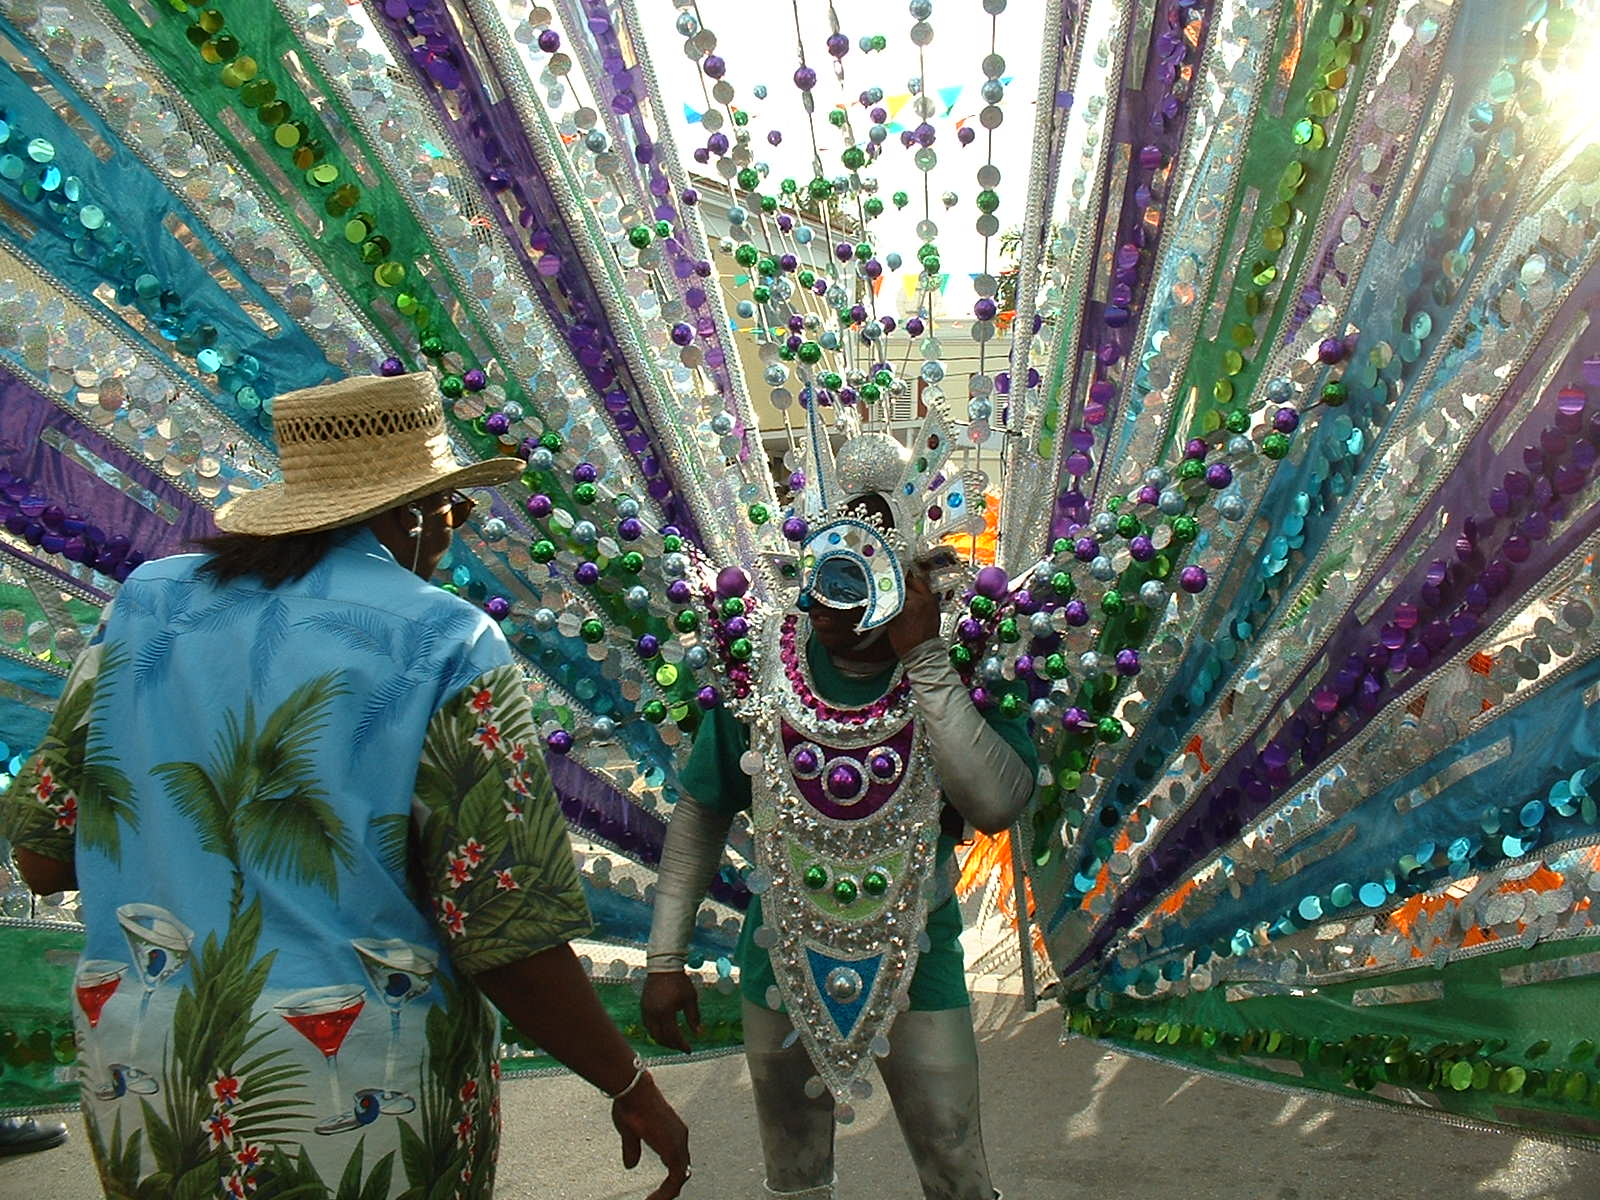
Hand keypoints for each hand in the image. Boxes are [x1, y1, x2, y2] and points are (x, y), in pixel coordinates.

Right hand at [612, 1074, 690, 1199]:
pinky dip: (667, 1192)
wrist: (633, 1091)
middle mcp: (679, 1137)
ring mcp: (678, 1142)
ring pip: (680, 1176)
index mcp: (672, 1132)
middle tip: (657, 1199)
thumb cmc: (632, 1103)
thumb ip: (633, 1149)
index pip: (677, 1161)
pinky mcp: (673, 1149)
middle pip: (681, 1170)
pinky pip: (676, 1179)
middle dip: (670, 1188)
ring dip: (668, 1193)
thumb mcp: (630, 1132)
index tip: (658, 1192)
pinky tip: (654, 1199)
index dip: (670, 1178)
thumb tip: (631, 1165)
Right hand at [641, 971, 700, 1053]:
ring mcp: (646, 1011)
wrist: (663, 967)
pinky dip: (655, 1032)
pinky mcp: (643, 1007)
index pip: (672, 1035)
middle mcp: (653, 1014)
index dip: (681, 1045)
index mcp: (665, 1012)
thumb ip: (694, 1017)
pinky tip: (663, 1031)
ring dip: (662, 1040)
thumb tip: (699, 1033)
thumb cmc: (679, 981)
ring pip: (652, 1033)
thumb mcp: (690, 998)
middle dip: (672, 1045)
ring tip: (673, 1041)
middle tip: (681, 1047)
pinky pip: (647, 1025)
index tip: (689, 1050)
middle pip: (660, 1038)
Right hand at [887, 569, 941, 658]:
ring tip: (902, 591)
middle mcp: (926, 599)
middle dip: (902, 581)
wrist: (923, 654)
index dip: (890, 583)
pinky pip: (926, 594)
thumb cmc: (907, 642)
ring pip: (921, 586)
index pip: (899, 585)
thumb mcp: (892, 621)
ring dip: (911, 586)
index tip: (884, 581)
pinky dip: (918, 593)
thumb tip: (884, 594)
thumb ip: (889, 604)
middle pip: (913, 580)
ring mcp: (932, 602)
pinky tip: (911, 599)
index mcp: (914, 601)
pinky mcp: (936, 607)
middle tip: (893, 583)